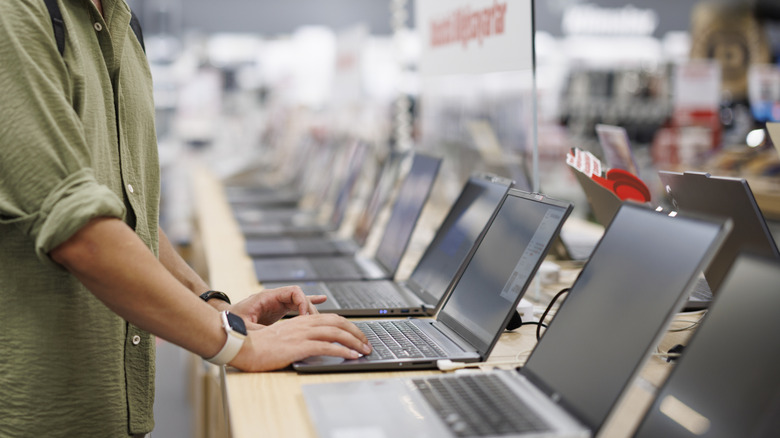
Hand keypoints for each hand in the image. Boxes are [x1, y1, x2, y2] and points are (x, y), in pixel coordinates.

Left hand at [228, 286, 324, 327]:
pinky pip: (296, 304)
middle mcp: (275, 298)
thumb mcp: (245, 328)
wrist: (224, 322)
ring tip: (320, 320)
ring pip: (300, 301)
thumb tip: (272, 337)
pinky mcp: (279, 310)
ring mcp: (277, 303)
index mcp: (267, 297)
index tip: (306, 316)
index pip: (293, 291)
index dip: (304, 301)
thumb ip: (261, 331)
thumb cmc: (232, 322)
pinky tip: (321, 300)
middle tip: (314, 322)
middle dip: (310, 308)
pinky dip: (308, 304)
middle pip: (300, 296)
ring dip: (310, 309)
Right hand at [228, 314, 372, 371]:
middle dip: (356, 332)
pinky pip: (326, 346)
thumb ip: (298, 338)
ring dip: (354, 341)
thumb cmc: (258, 346)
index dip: (348, 326)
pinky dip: (342, 350)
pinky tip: (351, 355)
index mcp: (300, 321)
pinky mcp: (298, 346)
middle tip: (367, 343)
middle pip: (338, 322)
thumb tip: (313, 346)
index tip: (358, 336)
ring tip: (365, 350)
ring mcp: (301, 334)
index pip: (332, 318)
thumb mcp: (283, 338)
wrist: (242, 346)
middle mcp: (303, 324)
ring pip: (336, 333)